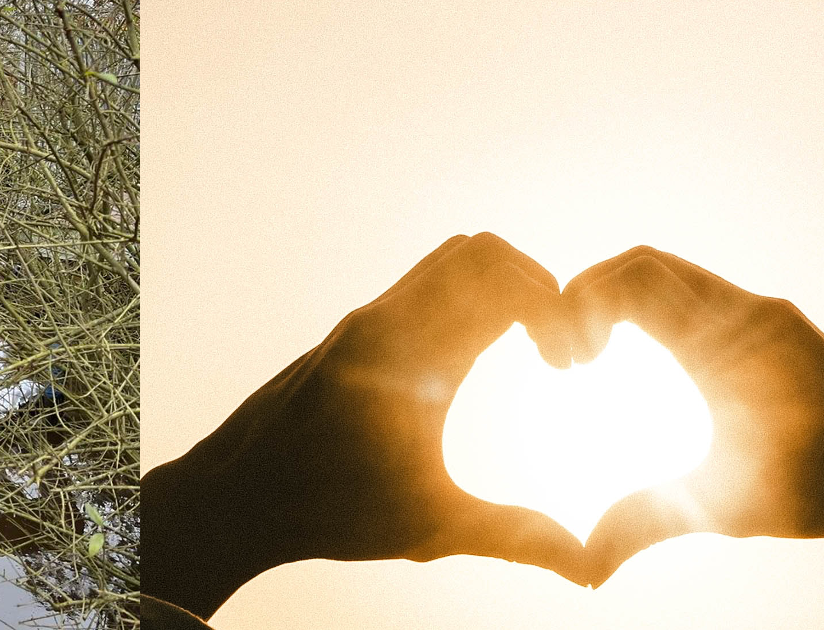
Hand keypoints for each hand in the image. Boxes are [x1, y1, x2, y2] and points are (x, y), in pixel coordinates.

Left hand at [143, 233, 592, 610]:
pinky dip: (461, 301)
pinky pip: (416, 288)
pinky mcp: (347, 335)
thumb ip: (515, 536)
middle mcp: (384, 322)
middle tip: (557, 348)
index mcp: (412, 354)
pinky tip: (473, 362)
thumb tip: (592, 568)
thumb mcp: (430, 527)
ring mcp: (362, 323)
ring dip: (497, 289)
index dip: (559, 309)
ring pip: (444, 264)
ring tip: (526, 349)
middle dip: (536, 285)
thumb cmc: (324, 511)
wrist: (232, 498)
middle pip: (479, 253)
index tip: (571, 365)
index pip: (504, 282)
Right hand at [563, 247, 823, 582]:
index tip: (569, 362)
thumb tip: (584, 564)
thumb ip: (649, 520)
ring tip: (593, 359)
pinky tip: (644, 367)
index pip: (631, 278)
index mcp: (726, 340)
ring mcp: (764, 317)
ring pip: (672, 278)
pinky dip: (655, 314)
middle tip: (570, 358)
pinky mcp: (777, 330)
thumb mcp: (731, 507)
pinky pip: (699, 299)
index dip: (579, 302)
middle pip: (643, 265)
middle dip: (587, 297)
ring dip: (620, 304)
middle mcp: (745, 313)